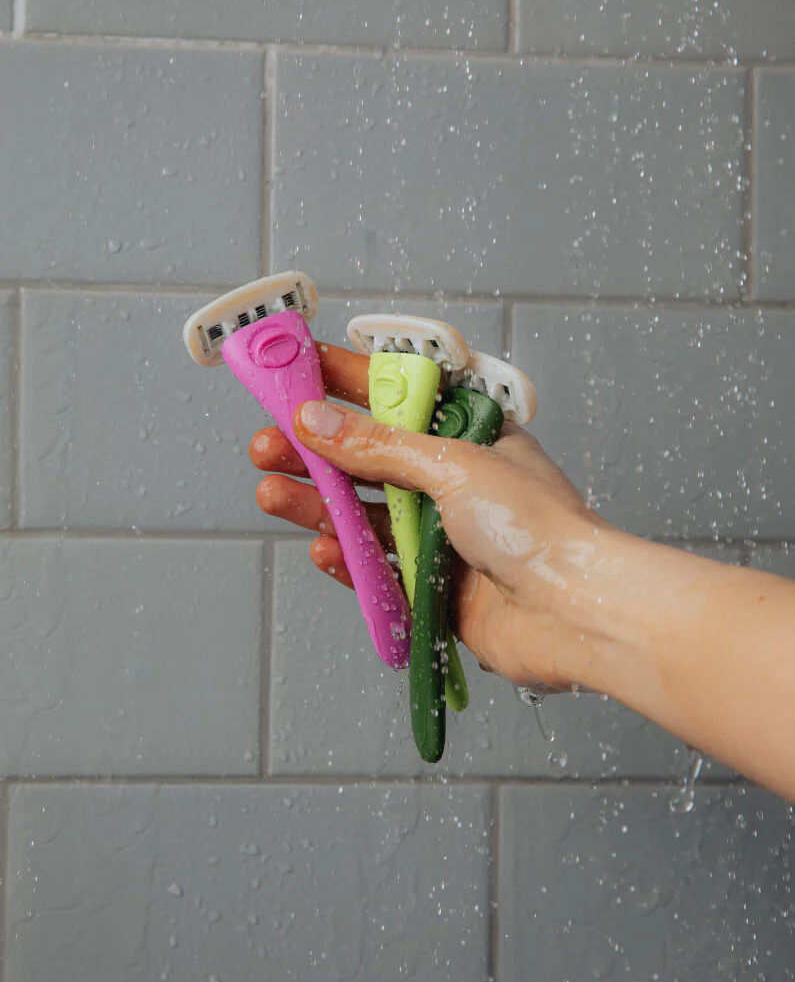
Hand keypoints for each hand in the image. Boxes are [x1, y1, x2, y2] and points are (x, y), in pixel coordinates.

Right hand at [250, 342, 612, 689]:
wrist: (576, 612)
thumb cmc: (539, 527)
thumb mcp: (452, 468)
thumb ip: (379, 448)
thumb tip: (318, 422)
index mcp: (471, 439)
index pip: (397, 399)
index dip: (346, 381)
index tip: (298, 369)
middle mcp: (457, 484)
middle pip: (372, 460)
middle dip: (317, 452)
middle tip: (269, 445)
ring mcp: (446, 536)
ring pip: (368, 514)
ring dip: (319, 503)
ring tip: (272, 492)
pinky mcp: (437, 587)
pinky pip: (380, 567)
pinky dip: (349, 557)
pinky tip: (322, 546)